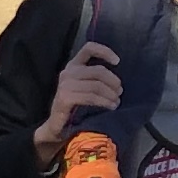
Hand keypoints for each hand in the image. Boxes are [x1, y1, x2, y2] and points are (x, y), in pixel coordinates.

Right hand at [36, 40, 125, 156]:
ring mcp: (65, 85)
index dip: (105, 51)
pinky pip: (91, 97)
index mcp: (73, 66)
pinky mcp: (65, 98)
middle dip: (113, 82)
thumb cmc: (75, 108)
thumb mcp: (85, 88)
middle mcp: (67, 72)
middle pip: (98, 70)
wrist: (57, 128)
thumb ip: (96, 79)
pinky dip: (103, 102)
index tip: (117, 62)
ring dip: (110, 95)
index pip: (89, 48)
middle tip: (120, 93)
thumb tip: (118, 81)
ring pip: (96, 85)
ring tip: (116, 102)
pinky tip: (110, 107)